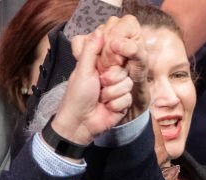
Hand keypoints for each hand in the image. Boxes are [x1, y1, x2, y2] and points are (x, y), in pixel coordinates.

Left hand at [52, 28, 141, 145]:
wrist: (80, 122)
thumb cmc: (77, 95)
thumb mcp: (83, 69)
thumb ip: (91, 50)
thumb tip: (99, 31)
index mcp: (101, 66)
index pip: (117, 55)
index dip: (114, 60)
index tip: (106, 65)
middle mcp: (111, 76)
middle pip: (125, 70)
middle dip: (111, 79)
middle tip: (99, 85)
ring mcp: (118, 90)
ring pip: (127, 84)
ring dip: (112, 93)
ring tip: (101, 98)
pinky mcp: (122, 103)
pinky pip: (127, 98)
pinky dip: (115, 104)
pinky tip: (106, 107)